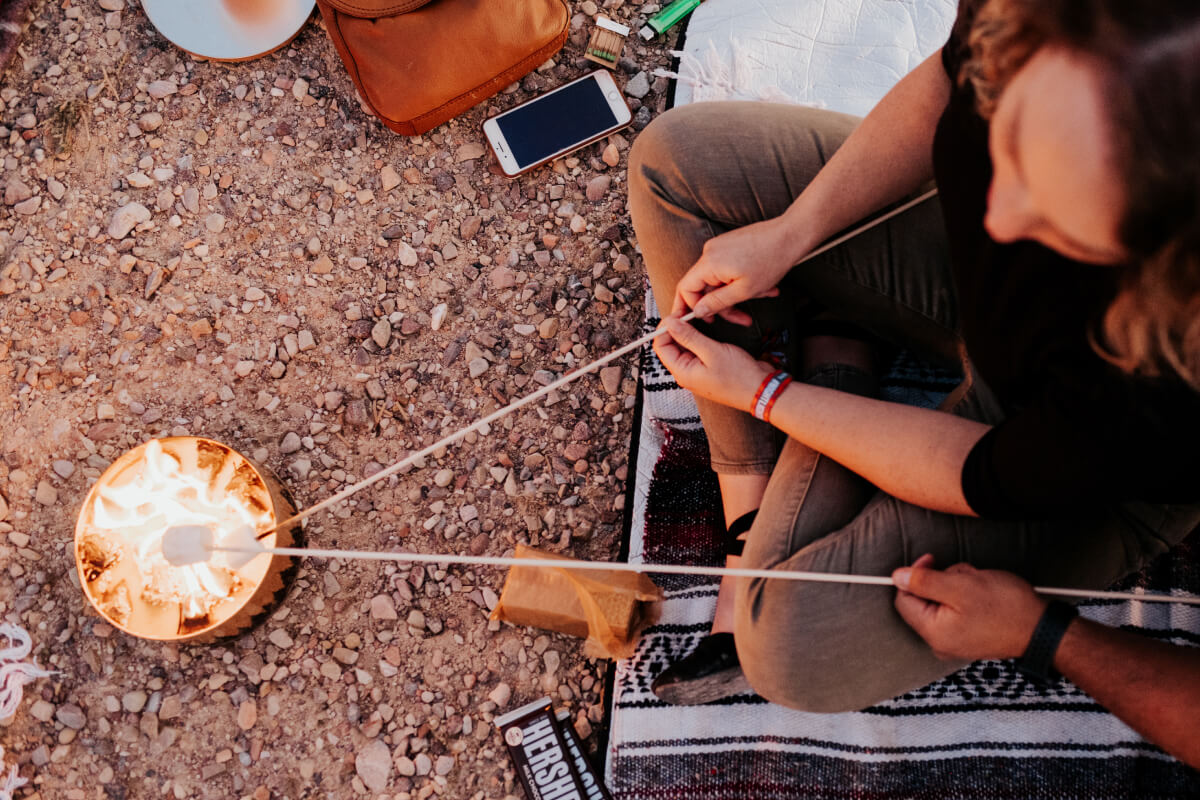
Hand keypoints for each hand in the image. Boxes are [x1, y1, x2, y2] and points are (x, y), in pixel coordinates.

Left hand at [653, 317, 773, 412]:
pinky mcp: (709, 368)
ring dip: (689, 331)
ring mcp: (698, 371)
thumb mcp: (712, 352)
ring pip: (685, 346)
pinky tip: (706, 327)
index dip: (666, 327)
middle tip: (688, 311)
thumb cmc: (739, 377)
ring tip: (697, 316)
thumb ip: (689, 337)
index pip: (661, 346)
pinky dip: (699, 338)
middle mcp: (686, 373)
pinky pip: (698, 350)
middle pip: (671, 346)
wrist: (762, 390)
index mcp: (682, 372)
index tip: (677, 313)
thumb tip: (670, 324)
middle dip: (677, 327)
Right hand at [673, 216, 804, 323]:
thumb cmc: (771, 259)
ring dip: (738, 293)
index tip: (701, 320)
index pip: (686, 288)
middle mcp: (710, 252)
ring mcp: (720, 247)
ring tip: (762, 295)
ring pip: (720, 280)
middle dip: (723, 304)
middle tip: (740, 317)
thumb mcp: (744, 291)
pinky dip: (741, 281)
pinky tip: (763, 286)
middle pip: (704, 286)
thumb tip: (698, 311)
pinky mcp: (730, 245)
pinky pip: (728, 269)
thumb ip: (717, 303)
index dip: (690, 307)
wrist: (790, 234)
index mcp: (709, 263)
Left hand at [892, 554, 1048, 661]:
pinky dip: (968, 596)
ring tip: (981, 586)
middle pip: (924, 599)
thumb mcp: (960, 586)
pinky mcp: (969, 636)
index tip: (932, 560)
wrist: (1043, 630)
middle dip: (944, 580)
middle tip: (967, 577)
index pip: (904, 599)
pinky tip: (986, 595)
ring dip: (959, 585)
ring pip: (943, 600)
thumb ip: (924, 582)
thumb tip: (897, 577)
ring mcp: (956, 641)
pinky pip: (958, 609)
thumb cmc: (1006, 609)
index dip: (914, 575)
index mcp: (933, 633)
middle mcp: (940, 642)